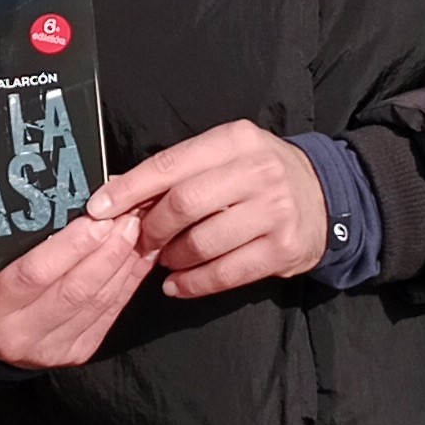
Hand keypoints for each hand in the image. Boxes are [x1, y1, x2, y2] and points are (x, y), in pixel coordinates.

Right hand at [0, 207, 151, 368]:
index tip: (97, 219)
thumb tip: (66, 198)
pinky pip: (110, 314)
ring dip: (123, 263)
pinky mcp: (78, 352)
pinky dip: (128, 282)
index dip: (71, 246)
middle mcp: (21, 332)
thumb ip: (19, 238)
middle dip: (108, 251)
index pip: (35, 273)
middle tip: (127, 219)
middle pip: (76, 289)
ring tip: (136, 232)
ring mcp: (52, 347)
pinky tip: (138, 258)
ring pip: (99, 302)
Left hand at [90, 122, 327, 300]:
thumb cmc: (259, 176)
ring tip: (165, 259)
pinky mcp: (284, 248)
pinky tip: (177, 284)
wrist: (325, 197)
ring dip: (172, 257)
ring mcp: (275, 212)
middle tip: (141, 240)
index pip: (170, 164)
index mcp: (235, 140)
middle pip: (184, 204)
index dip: (130, 189)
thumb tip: (118, 192)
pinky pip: (225, 273)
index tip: (99, 208)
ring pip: (202, 242)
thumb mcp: (226, 155)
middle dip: (152, 228)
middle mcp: (258, 171)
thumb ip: (180, 170)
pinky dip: (193, 284)